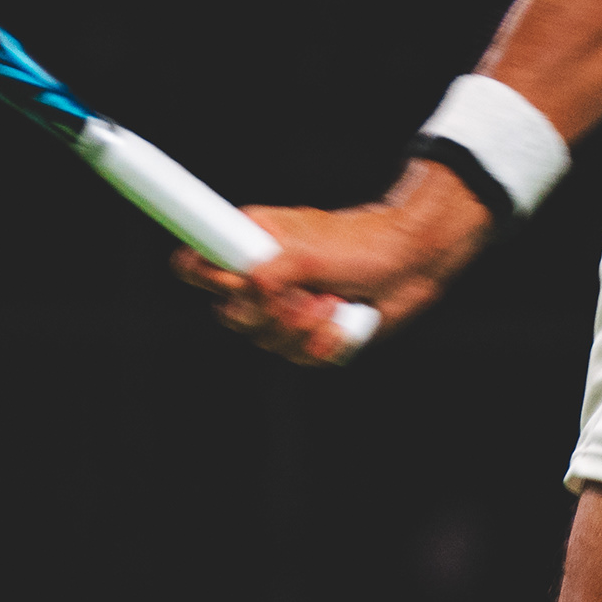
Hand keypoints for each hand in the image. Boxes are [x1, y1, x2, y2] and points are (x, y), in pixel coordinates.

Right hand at [181, 159, 495, 365]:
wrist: (408, 266)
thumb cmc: (360, 246)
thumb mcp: (312, 252)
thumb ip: (273, 269)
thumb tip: (250, 286)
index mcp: (248, 244)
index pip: (194, 264)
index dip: (206, 278)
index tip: (241, 280)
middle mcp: (257, 278)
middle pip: (229, 316)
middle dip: (271, 313)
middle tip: (304, 295)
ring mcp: (280, 309)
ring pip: (267, 341)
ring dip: (306, 327)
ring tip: (332, 301)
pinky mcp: (305, 336)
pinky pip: (299, 357)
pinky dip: (326, 342)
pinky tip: (343, 318)